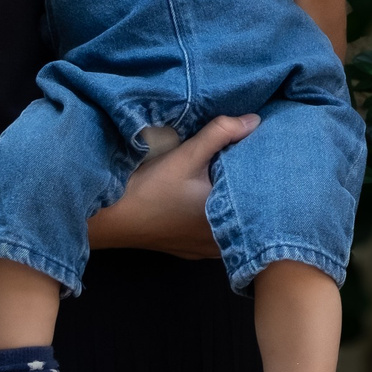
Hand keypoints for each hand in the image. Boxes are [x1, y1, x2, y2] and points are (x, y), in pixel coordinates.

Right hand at [87, 115, 257, 259]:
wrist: (108, 219)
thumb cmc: (149, 189)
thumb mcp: (186, 156)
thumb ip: (220, 134)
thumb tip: (254, 120)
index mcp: (226, 220)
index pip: (258, 197)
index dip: (262, 177)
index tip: (264, 159)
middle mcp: (221, 243)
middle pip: (246, 214)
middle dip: (249, 191)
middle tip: (252, 166)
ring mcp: (205, 251)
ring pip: (230, 227)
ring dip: (231, 208)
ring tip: (234, 181)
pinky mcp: (190, 251)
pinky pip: (214, 236)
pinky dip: (216, 221)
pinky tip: (210, 203)